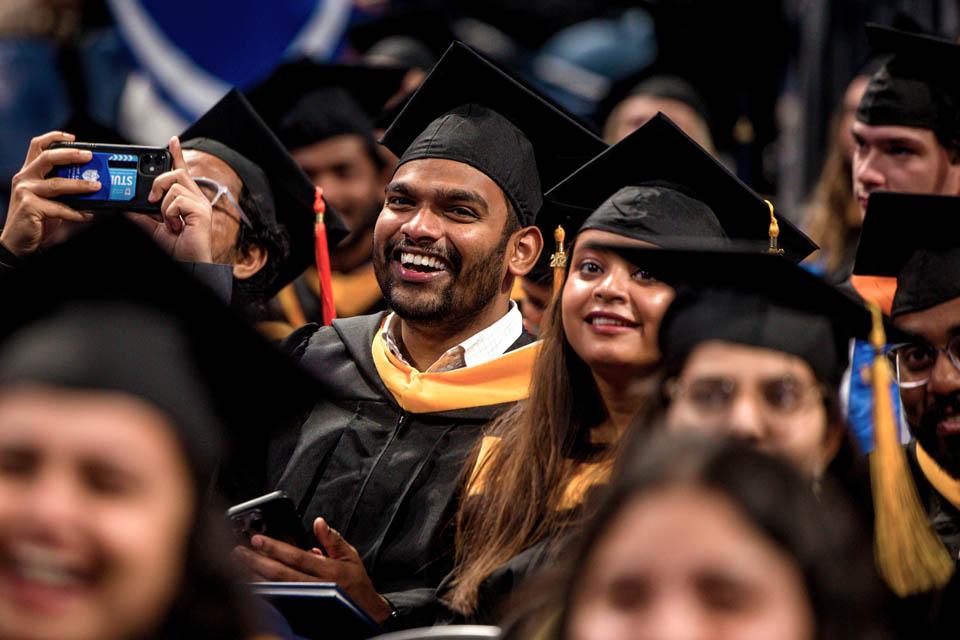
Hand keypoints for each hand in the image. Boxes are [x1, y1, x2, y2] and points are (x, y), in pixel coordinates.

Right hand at [1, 131, 97, 255]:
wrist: (17, 242)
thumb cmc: (36, 220)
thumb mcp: (49, 200)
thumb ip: (62, 190)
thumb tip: (91, 185)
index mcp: (29, 172)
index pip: (37, 146)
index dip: (54, 137)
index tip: (72, 137)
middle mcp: (24, 178)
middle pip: (48, 157)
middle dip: (71, 154)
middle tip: (90, 156)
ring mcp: (25, 191)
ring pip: (57, 184)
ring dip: (80, 185)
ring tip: (97, 187)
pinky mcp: (29, 206)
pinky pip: (60, 208)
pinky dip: (76, 212)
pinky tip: (88, 215)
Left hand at [130, 136, 213, 262]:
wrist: (188, 263)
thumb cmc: (176, 248)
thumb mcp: (152, 229)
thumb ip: (142, 216)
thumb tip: (126, 207)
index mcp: (187, 200)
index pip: (182, 172)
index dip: (177, 155)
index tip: (172, 141)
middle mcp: (196, 199)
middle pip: (176, 173)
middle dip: (159, 182)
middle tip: (152, 201)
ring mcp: (200, 204)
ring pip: (174, 186)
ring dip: (164, 205)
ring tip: (170, 223)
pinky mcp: (201, 211)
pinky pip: (177, 200)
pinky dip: (169, 213)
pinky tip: (176, 226)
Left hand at [232, 517, 393, 623]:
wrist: (366, 613)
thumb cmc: (356, 583)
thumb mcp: (350, 556)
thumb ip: (333, 539)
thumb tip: (318, 523)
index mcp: (330, 571)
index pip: (297, 557)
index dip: (276, 548)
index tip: (257, 540)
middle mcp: (318, 588)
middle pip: (281, 575)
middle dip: (257, 562)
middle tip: (238, 552)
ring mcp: (309, 602)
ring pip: (277, 590)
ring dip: (256, 579)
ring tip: (238, 567)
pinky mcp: (302, 613)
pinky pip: (280, 602)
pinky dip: (264, 594)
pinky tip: (251, 586)